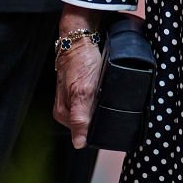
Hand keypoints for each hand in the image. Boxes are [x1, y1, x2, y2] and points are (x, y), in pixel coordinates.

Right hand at [52, 6, 108, 149]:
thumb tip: (79, 144)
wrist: (80, 38)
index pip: (84, 132)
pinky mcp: (84, 87)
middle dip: (104, 117)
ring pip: (96, 110)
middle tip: (118, 111)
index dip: (100, 129)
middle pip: (90, 121)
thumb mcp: (82, 93)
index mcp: (63, 113)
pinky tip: (113, 94)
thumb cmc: (80, 63)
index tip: (115, 126)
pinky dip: (106, 97)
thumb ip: (80, 118)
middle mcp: (68, 107)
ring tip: (118, 102)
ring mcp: (76, 97)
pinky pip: (98, 99)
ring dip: (107, 106)